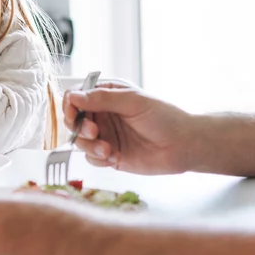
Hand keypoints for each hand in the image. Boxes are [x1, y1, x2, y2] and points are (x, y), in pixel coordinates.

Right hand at [63, 81, 195, 174]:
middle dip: (79, 128)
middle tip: (94, 132)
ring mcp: (106, 135)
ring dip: (89, 146)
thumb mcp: (133, 101)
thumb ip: (102, 98)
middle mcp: (103, 115)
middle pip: (73, 120)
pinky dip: (98, 159)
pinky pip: (91, 158)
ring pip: (80, 141)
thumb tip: (74, 96)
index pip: (76, 97)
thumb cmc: (164, 117)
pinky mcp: (110, 155)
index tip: (74, 113)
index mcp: (106, 95)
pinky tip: (114, 157)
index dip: (70, 105)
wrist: (184, 146)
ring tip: (108, 150)